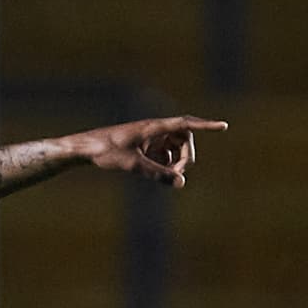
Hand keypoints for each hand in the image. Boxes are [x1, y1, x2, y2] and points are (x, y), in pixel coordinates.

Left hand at [79, 115, 226, 187]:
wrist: (84, 148)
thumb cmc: (105, 151)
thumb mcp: (133, 165)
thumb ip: (158, 174)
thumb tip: (181, 183)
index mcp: (154, 127)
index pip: (186, 124)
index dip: (206, 126)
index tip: (223, 126)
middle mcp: (154, 129)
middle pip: (184, 139)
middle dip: (186, 156)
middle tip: (179, 175)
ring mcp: (149, 137)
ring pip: (175, 147)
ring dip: (175, 161)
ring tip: (163, 174)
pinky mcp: (144, 145)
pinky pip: (164, 153)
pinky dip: (164, 163)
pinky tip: (153, 171)